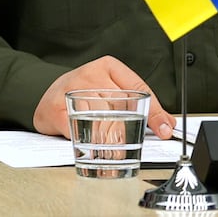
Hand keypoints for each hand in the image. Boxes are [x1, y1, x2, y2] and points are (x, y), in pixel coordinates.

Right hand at [32, 56, 173, 140]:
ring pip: (99, 121)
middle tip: (133, 145)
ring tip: (114, 151)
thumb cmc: (85, 92)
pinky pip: (76, 130)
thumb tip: (167, 125)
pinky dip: (86, 142)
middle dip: (129, 131)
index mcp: (107, 66)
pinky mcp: (54, 108)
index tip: (165, 130)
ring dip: (109, 141)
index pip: (137, 88)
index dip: (154, 112)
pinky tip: (90, 147)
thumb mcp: (113, 89)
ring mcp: (69, 89)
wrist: (49, 93)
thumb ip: (141, 105)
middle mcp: (88, 75)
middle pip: (119, 107)